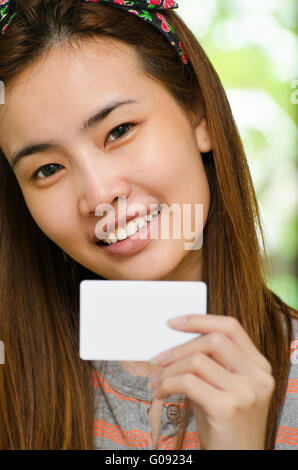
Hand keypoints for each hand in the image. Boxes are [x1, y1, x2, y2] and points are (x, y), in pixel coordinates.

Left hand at [148, 314, 274, 449]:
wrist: (237, 461)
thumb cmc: (224, 424)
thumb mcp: (222, 388)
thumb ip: (209, 363)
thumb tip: (174, 342)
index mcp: (259, 366)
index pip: (231, 327)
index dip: (200, 319)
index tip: (173, 322)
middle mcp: (258, 377)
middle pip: (214, 339)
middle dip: (179, 347)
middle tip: (158, 358)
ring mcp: (246, 393)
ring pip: (198, 360)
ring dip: (169, 369)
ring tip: (157, 381)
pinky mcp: (228, 409)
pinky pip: (188, 382)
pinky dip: (167, 383)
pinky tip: (161, 393)